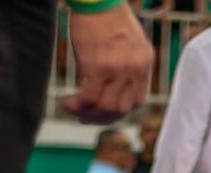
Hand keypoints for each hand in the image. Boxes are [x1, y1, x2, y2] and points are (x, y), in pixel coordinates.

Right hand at [62, 4, 153, 123]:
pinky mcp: (97, 66)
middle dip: (102, 119)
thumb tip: (113, 85)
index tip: (105, 112)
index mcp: (144, 62)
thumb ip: (127, 64)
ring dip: (88, 115)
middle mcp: (134, 68)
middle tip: (86, 118)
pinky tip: (66, 103)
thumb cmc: (106, 15)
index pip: (137, 101)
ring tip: (74, 112)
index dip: (120, 111)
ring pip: (105, 107)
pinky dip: (76, 105)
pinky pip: (88, 97)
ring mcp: (117, 69)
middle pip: (122, 109)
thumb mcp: (128, 42)